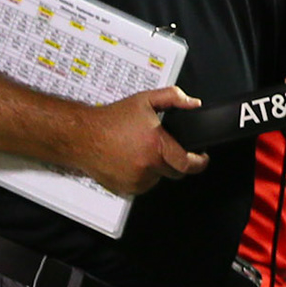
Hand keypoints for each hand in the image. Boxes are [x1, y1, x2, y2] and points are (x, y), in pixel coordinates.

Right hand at [80, 86, 205, 194]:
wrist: (83, 136)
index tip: (202, 157)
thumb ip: (172, 98)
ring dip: (157, 168)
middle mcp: (147, 166)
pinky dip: (142, 175)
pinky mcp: (125, 188)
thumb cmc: (111, 119)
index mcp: (155, 146)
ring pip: (158, 178)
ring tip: (141, 151)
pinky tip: (131, 160)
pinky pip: (142, 185)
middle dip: (176, 161)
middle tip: (164, 148)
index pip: (187, 163)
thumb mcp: (144, 100)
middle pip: (175, 172)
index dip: (200, 162)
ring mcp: (136, 179)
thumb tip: (193, 103)